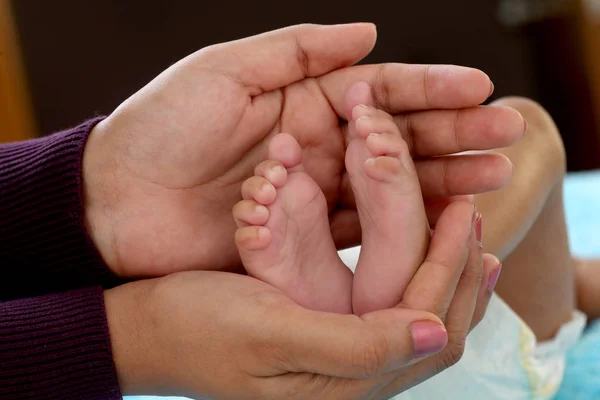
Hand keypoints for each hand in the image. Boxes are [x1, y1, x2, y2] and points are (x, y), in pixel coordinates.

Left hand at [83, 23, 523, 277]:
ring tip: (493, 177)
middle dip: (452, 134)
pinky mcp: (300, 239)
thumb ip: (297, 50)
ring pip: (389, 187)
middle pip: (396, 140)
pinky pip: (359, 232)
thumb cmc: (160, 129)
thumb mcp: (226, 70)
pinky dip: (400, 227)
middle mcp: (313, 147)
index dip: (430, 87)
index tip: (478, 88)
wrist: (114, 203)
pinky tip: (439, 222)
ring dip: (441, 182)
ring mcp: (310, 194)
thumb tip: (369, 32)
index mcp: (300, 102)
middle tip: (505, 136)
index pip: (378, 92)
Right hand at [104, 201, 499, 398]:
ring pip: (418, 321)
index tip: (465, 211)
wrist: (149, 336)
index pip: (424, 322)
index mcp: (342, 381)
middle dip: (460, 271)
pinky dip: (414, 278)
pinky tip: (418, 253)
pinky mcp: (325, 342)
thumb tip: (436, 332)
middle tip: (473, 216)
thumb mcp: (271, 332)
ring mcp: (339, 364)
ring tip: (463, 233)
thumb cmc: (197, 329)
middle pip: (434, 329)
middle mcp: (350, 380)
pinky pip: (391, 313)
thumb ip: (356, 344)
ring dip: (444, 274)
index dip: (449, 265)